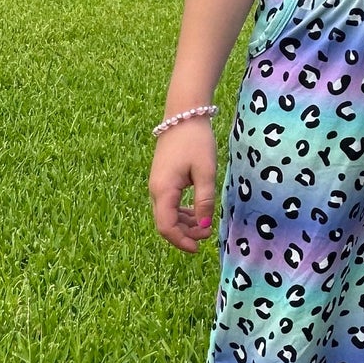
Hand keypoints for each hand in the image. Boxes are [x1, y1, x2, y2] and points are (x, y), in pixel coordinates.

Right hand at [149, 119, 217, 253]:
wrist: (183, 115)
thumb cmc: (196, 141)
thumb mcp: (205, 171)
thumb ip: (204, 200)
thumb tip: (204, 226)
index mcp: (164, 190)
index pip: (166, 226)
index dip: (181, 241)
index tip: (198, 248)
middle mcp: (155, 190)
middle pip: (165, 223)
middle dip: (185, 234)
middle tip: (208, 235)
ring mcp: (157, 184)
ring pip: (167, 214)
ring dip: (185, 224)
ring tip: (205, 225)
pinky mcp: (163, 179)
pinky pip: (169, 203)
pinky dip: (182, 212)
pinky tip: (197, 212)